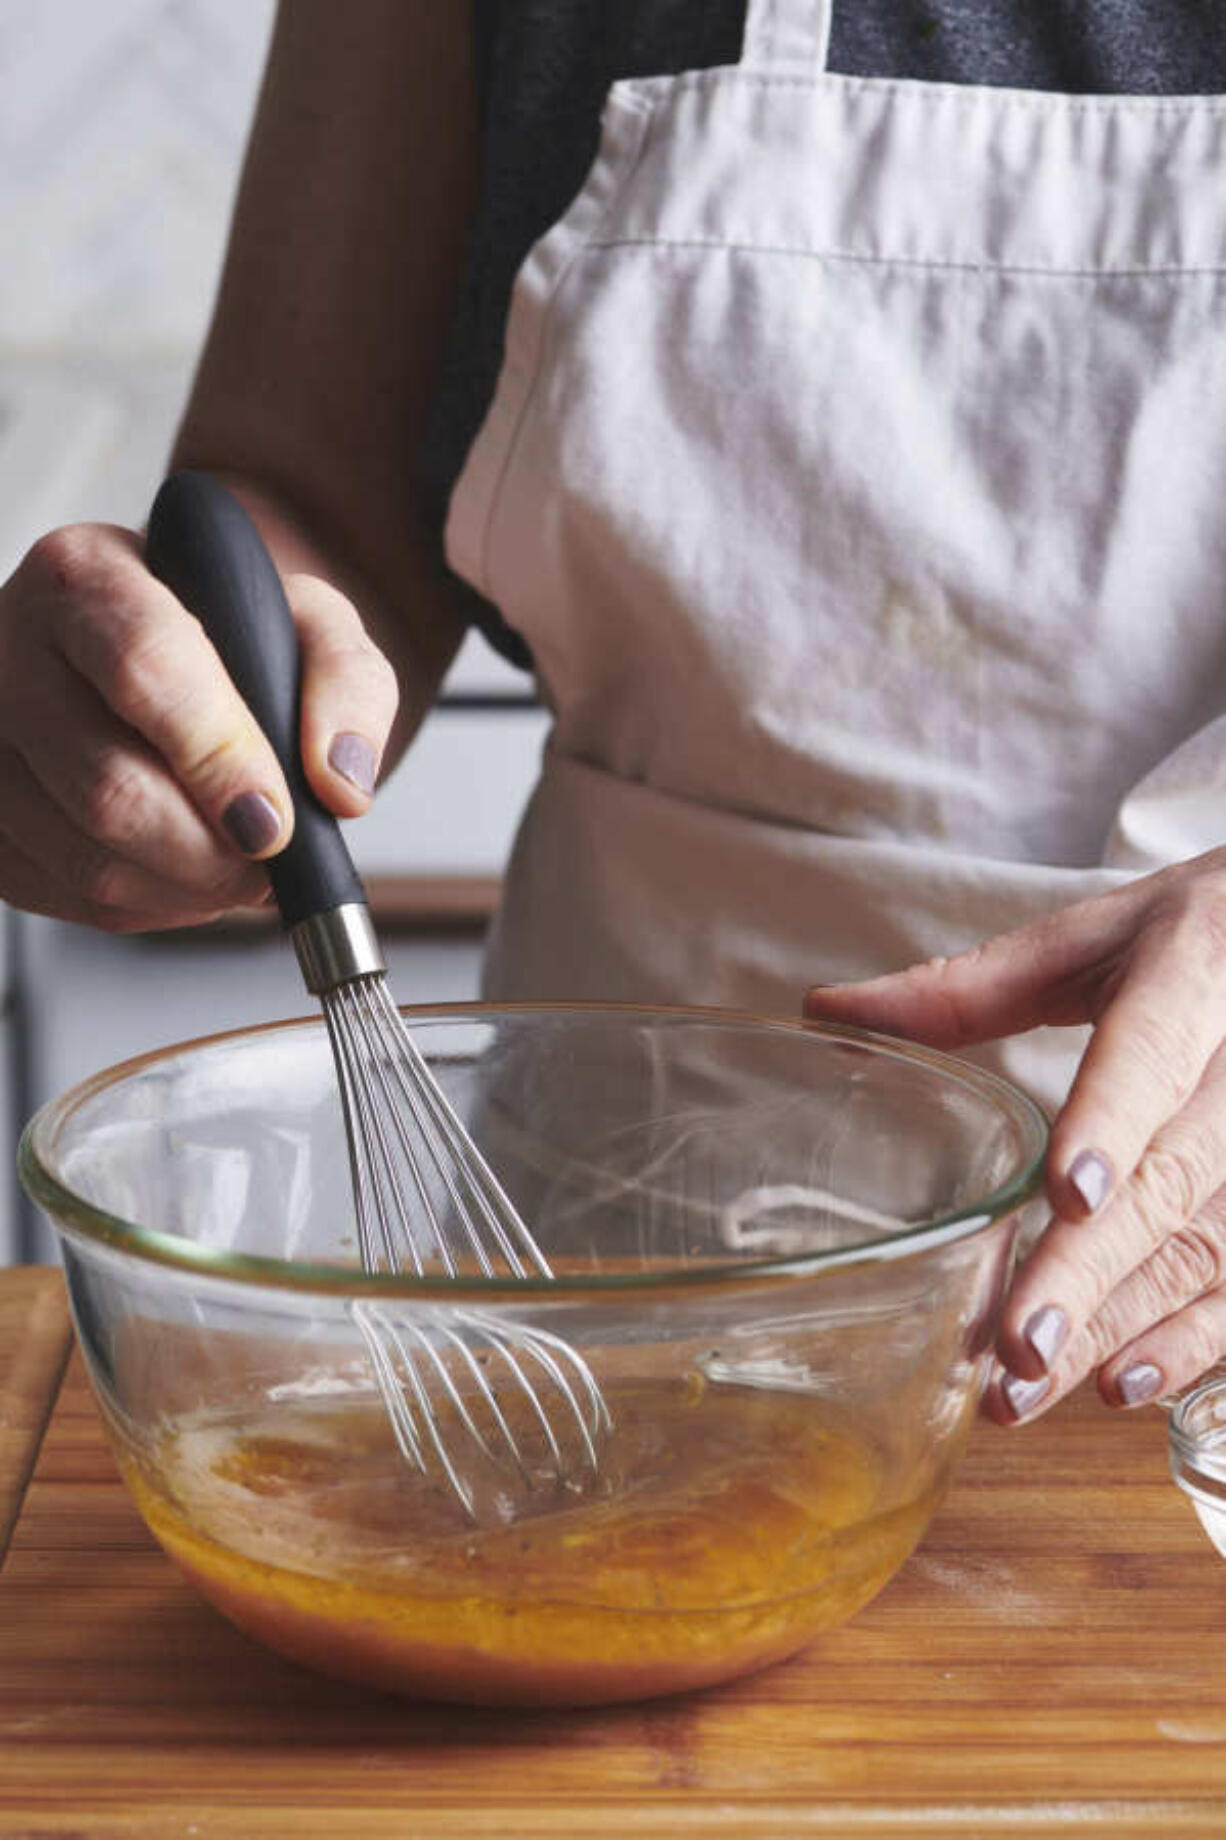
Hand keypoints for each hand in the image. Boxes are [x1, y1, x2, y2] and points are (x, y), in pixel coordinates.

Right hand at [0, 522, 397, 930]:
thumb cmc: (222, 635)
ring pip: (86, 854)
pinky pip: (65, 894)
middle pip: (109, 785)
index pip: (145, 665)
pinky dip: (145, 905)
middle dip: (211, 851)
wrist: (157, 658)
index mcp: (89, 576)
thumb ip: (346, 682)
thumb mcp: (304, 621)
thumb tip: (341, 782)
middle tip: (267, 858)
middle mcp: (14, 649)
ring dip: (186, 888)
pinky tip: (183, 874)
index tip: (274, 818)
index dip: (218, 757)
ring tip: (237, 868)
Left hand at [801, 849, 1225, 1421]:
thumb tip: (823, 1011)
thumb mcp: (1088, 938)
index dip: (1112, 1124)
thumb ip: (967, 987)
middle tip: (1016, 1347)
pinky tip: (1119, 1384)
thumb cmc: (1188, 937)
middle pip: (1173, 1177)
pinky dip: (1189, 1341)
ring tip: (1027, 1388)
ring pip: (1204, 1245)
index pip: (1150, 1055)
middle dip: (1093, 1270)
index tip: (1068, 1196)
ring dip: (1121, 1324)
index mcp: (1191, 976)